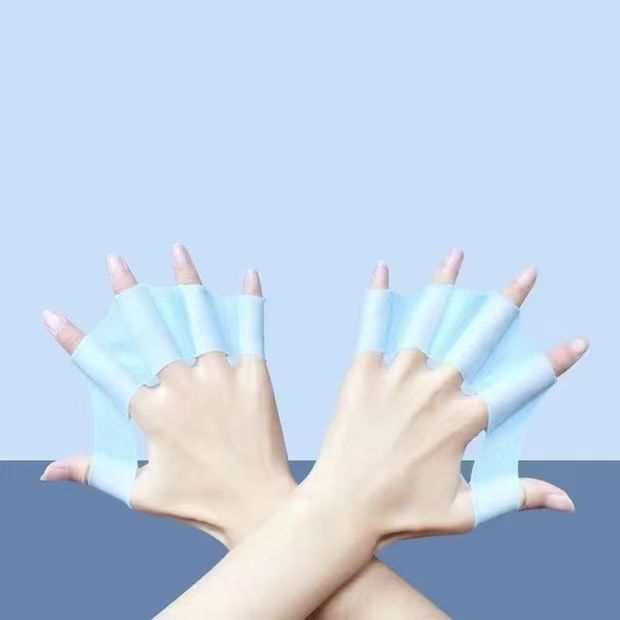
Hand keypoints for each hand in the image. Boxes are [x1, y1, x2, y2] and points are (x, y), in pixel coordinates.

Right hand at [42, 245, 293, 545]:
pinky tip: (248, 272)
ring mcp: (221, 377)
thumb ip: (94, 472)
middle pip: (150, 330)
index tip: (52, 315)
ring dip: (187, 281)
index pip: (102, 369)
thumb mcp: (138, 492)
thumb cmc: (198, 504)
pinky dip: (250, 300)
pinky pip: (251, 330)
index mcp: (151, 413)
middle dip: (129, 292)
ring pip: (200, 319)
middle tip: (114, 261)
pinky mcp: (255, 376)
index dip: (73, 341)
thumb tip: (47, 472)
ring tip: (176, 249)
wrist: (258, 506)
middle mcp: (183, 386)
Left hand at [304, 252, 587, 543]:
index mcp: (463, 420)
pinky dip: (378, 296)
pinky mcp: (363, 372)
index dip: (554, 362)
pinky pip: (372, 327)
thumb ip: (516, 496)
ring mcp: (397, 376)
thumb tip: (568, 502)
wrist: (343, 508)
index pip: (520, 385)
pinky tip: (382, 268)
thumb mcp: (466, 511)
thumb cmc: (403, 515)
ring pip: (427, 320)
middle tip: (529, 273)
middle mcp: (434, 390)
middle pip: (479, 337)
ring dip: (445, 284)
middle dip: (508, 302)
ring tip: (458, 253)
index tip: (580, 341)